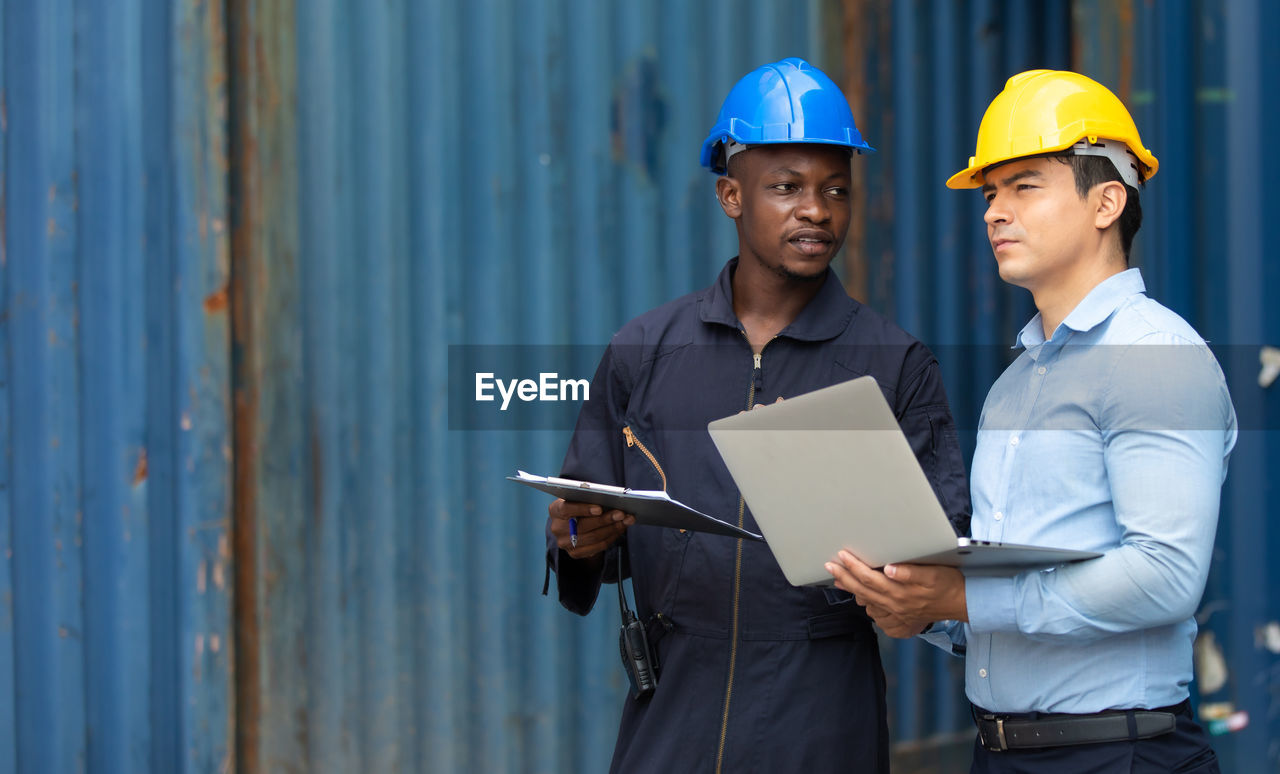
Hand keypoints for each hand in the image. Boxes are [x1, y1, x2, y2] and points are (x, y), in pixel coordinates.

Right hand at [549, 498, 633, 560]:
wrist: (570, 524)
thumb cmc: (578, 505)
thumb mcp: (578, 498)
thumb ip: (588, 498)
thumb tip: (611, 499)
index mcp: (555, 510)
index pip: (566, 509)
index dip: (583, 509)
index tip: (600, 508)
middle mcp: (556, 528)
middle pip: (583, 526)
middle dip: (605, 519)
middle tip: (621, 513)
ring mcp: (564, 543)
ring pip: (593, 537)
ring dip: (613, 529)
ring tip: (626, 520)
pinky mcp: (574, 553)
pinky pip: (597, 547)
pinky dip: (611, 537)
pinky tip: (620, 529)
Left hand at [825, 550, 967, 638]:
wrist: (962, 603)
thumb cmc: (947, 583)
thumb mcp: (932, 574)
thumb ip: (909, 572)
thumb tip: (889, 568)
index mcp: (900, 592)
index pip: (869, 578)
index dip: (853, 567)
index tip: (841, 555)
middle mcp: (895, 605)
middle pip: (863, 591)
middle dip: (844, 577)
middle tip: (829, 566)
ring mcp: (897, 615)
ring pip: (867, 603)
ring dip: (851, 591)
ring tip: (838, 579)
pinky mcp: (901, 621)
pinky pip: (877, 615)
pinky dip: (866, 605)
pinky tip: (859, 598)